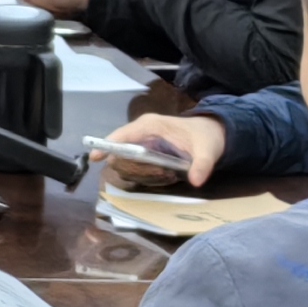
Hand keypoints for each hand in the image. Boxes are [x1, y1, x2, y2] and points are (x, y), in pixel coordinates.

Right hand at [102, 114, 223, 187]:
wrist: (212, 133)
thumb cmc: (206, 137)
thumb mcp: (208, 150)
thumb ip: (202, 164)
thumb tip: (196, 180)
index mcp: (151, 125)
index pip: (122, 135)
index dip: (107, 145)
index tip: (95, 157)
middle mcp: (141, 132)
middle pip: (120, 151)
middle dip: (132, 167)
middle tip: (157, 174)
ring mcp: (142, 142)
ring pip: (126, 160)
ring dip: (139, 172)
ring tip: (164, 174)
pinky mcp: (144, 151)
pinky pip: (133, 164)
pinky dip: (143, 173)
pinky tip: (161, 175)